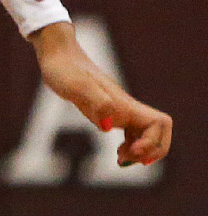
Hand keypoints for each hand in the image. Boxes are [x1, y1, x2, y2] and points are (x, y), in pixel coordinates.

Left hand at [29, 20, 171, 166]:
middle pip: (160, 133)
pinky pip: (133, 134)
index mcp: (124, 103)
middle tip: (125, 158)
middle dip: (150, 151)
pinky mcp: (110, 112)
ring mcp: (120, 109)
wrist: (56, 55)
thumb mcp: (76, 86)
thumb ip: (97, 103)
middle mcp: (126, 107)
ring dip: (141, 152)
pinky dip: (131, 148)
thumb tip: (109, 127)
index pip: (159, 124)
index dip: (152, 143)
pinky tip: (118, 153)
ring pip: (147, 135)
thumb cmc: (64, 69)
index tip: (130, 150)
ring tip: (120, 159)